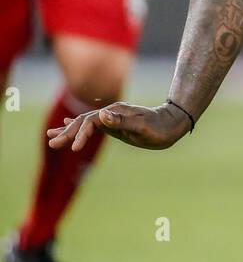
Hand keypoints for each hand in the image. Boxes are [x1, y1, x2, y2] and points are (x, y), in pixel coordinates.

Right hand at [47, 101, 191, 151]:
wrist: (172, 123)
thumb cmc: (159, 127)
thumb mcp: (142, 126)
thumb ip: (122, 121)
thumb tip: (101, 114)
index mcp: (115, 113)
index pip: (90, 122)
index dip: (80, 134)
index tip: (74, 149)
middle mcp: (111, 113)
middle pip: (83, 121)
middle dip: (67, 132)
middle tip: (51, 143)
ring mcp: (112, 118)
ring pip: (85, 123)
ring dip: (68, 129)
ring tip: (50, 135)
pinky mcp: (114, 125)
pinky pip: (92, 125)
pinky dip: (79, 127)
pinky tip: (69, 125)